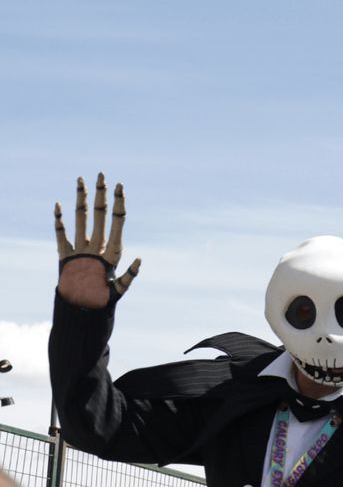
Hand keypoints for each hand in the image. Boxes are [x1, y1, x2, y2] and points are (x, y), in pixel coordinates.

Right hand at [55, 174, 140, 308]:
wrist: (83, 312)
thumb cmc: (103, 302)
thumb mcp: (119, 290)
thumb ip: (129, 276)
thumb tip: (140, 259)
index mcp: (112, 251)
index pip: (118, 221)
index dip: (119, 203)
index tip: (120, 185)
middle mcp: (97, 246)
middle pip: (99, 214)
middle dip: (101, 195)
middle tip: (102, 175)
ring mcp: (81, 249)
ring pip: (81, 219)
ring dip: (80, 199)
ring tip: (81, 180)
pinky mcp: (65, 256)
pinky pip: (61, 235)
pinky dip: (59, 221)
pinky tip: (58, 205)